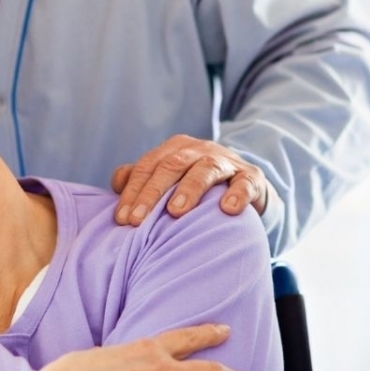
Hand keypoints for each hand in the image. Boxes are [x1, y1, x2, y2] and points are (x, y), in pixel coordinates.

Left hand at [111, 135, 268, 225]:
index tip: (122, 219)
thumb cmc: (199, 190)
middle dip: (152, 193)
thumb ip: (144, 179)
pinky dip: (237, 194)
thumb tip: (117, 183)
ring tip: (176, 212)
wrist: (245, 190)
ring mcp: (227, 162)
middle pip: (172, 165)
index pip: (148, 166)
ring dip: (190, 189)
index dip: (133, 191)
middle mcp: (200, 150)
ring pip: (206, 169)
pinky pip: (245, 183)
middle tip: (137, 220)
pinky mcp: (252, 177)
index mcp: (176, 149)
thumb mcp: (171, 182)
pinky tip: (228, 209)